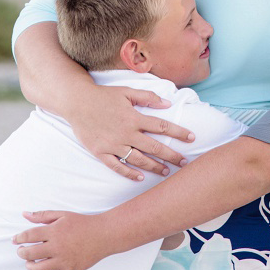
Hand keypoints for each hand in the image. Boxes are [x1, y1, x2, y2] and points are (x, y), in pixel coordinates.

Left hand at [14, 210, 111, 269]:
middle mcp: (57, 246)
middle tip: (22, 251)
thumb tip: (25, 214)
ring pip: (37, 269)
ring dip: (29, 266)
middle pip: (30, 253)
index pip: (29, 236)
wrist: (104, 234)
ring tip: (30, 262)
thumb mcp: (63, 215)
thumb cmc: (83, 224)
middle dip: (21, 253)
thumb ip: (42, 215)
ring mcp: (64, 260)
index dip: (19, 238)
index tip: (16, 240)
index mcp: (55, 231)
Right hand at [66, 85, 194, 180]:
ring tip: (166, 172)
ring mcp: (113, 145)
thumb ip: (148, 97)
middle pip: (154, 147)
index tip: (192, 138)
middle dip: (172, 156)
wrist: (77, 102)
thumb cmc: (104, 96)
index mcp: (134, 118)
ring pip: (139, 160)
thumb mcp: (127, 92)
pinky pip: (117, 166)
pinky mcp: (101, 152)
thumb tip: (168, 104)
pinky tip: (140, 177)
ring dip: (154, 167)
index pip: (162, 127)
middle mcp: (126, 133)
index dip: (179, 132)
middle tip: (184, 163)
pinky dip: (129, 173)